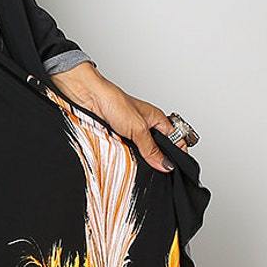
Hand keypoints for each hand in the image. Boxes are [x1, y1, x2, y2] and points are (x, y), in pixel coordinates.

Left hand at [48, 62, 176, 172]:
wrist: (88, 98)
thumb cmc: (113, 102)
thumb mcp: (138, 129)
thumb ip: (151, 148)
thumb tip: (166, 164)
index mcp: (157, 120)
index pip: (176, 140)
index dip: (177, 154)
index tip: (174, 168)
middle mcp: (146, 126)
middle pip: (158, 149)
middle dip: (156, 159)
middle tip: (154, 168)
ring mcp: (131, 132)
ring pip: (141, 153)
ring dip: (138, 158)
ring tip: (136, 160)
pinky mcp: (117, 138)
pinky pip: (126, 152)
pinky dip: (125, 156)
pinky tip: (123, 158)